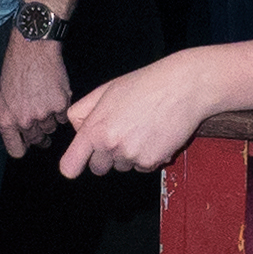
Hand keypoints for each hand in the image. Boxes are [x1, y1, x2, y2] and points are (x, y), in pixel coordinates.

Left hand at [0, 31, 73, 156]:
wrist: (33, 48)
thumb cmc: (16, 68)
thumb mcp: (4, 96)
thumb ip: (12, 118)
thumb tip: (22, 135)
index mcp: (6, 120)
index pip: (16, 150)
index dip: (23, 147)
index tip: (28, 144)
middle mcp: (24, 120)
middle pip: (37, 140)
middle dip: (40, 133)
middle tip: (41, 119)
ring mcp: (43, 114)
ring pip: (51, 127)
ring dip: (50, 118)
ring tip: (45, 97)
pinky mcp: (60, 105)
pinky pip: (63, 116)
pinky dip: (61, 107)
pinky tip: (55, 93)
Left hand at [59, 49, 218, 177]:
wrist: (182, 88)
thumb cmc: (144, 85)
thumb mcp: (106, 91)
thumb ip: (83, 111)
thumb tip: (78, 131)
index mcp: (95, 129)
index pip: (70, 165)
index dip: (72, 165)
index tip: (75, 165)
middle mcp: (111, 146)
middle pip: (98, 168)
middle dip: (106, 156)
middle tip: (121, 133)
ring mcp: (132, 156)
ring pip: (122, 166)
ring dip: (128, 154)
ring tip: (142, 128)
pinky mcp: (152, 162)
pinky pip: (142, 167)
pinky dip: (148, 156)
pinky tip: (155, 135)